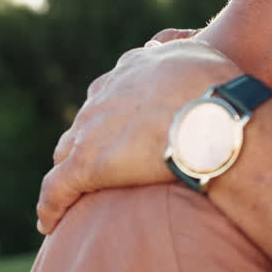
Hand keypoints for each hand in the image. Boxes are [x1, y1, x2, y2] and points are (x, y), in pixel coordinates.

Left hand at [35, 31, 240, 233]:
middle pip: (87, 121)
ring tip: (78, 194)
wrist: (214, 119)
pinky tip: (50, 223)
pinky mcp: (85, 165)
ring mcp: (91, 129)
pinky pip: (56, 190)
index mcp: (132, 68)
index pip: (113, 90)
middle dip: (93, 140)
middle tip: (111, 164)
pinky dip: (51, 206)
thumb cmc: (220, 89)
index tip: (128, 129)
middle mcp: (105, 94)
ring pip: (67, 152)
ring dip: (71, 170)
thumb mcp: (203, 53)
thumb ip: (184, 49)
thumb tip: (179, 48)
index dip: (118, 111)